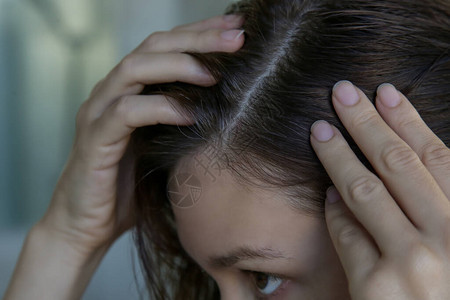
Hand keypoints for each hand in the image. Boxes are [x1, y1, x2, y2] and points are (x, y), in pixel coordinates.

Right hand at [37, 14, 244, 255]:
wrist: (85, 227)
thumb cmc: (129, 187)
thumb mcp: (163, 147)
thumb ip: (182, 122)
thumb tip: (229, 106)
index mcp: (129, 90)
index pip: (165, 46)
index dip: (201, 33)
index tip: (238, 29)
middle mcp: (111, 93)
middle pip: (153, 46)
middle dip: (197, 38)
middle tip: (237, 38)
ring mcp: (98, 113)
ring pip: (135, 68)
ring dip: (179, 65)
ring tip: (216, 72)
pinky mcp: (94, 140)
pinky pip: (127, 113)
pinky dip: (162, 108)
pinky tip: (192, 115)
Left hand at [310, 81, 449, 298]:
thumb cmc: (446, 289)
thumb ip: (438, 208)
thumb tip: (402, 161)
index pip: (437, 158)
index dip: (408, 120)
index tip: (385, 92)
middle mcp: (449, 239)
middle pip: (398, 164)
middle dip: (367, 122)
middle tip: (342, 92)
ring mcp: (413, 264)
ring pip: (365, 192)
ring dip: (338, 156)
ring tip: (320, 130)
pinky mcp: (378, 290)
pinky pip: (347, 235)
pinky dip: (335, 213)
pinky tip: (327, 196)